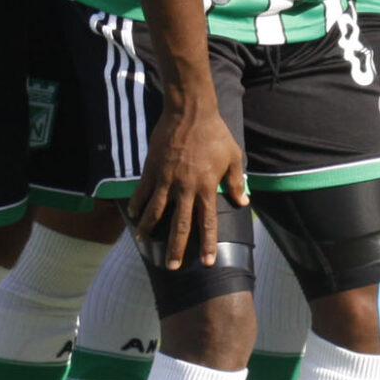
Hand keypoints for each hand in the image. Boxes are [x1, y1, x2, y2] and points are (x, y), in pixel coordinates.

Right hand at [127, 100, 247, 269]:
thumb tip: (244, 203)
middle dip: (176, 248)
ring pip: (156, 211)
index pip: (208, 222)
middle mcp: (185, 188)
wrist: (189, 113)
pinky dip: (138, 205)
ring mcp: (166, 180)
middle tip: (172, 266)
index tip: (207, 262)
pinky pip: (143, 192)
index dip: (208, 243)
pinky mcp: (152, 170)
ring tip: (143, 243)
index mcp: (207, 187)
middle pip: (180, 224)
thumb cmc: (215, 134)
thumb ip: (236, 182)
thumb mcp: (233, 156)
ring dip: (149, 229)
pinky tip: (135, 216)